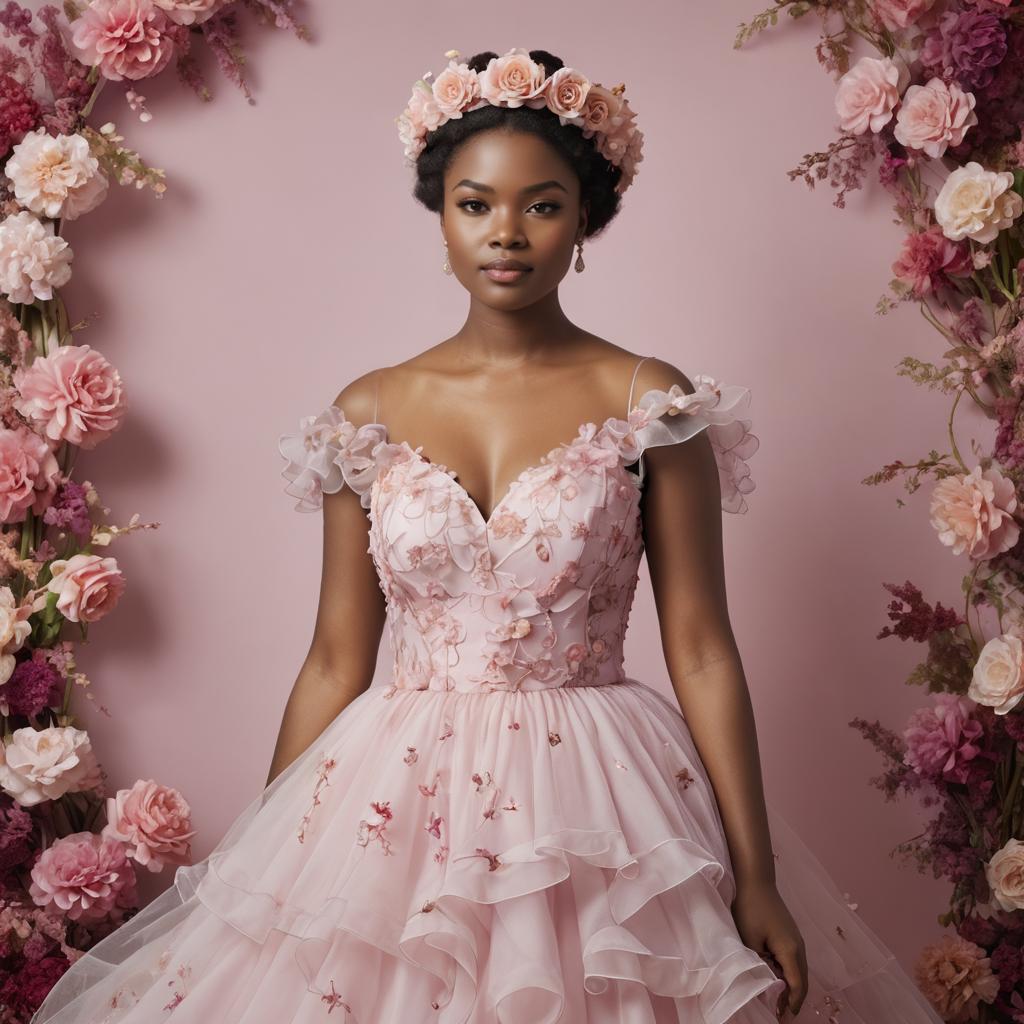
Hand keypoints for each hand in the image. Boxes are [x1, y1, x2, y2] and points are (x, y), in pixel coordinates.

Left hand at [731, 879, 807, 1017]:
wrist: (755, 880)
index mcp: (791, 950)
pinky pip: (793, 961)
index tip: (784, 1019)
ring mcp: (796, 940)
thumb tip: (765, 982)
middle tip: (781, 1016)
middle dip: (793, 1000)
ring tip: (778, 1002)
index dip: (792, 1004)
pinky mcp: (790, 934)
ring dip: (791, 988)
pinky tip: (777, 978)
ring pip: (798, 971)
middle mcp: (799, 947)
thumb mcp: (750, 940)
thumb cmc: (750, 908)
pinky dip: (788, 974)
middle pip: (802, 981)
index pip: (797, 985)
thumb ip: (758, 964)